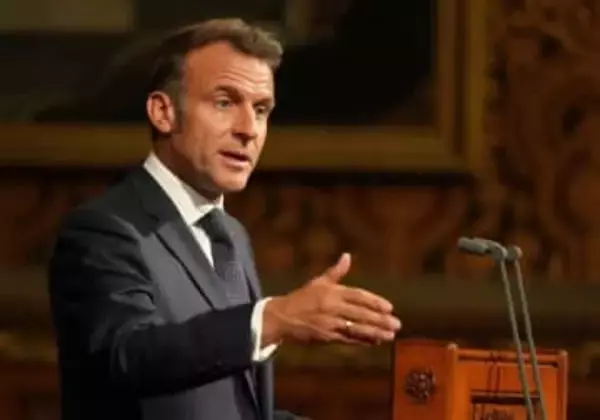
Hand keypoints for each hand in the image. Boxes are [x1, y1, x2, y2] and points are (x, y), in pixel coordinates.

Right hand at [262, 253, 400, 345]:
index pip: (358, 296)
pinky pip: (347, 339)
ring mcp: (329, 323)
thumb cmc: (301, 298)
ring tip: (390, 335)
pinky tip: (374, 341)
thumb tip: (347, 256)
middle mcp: (331, 307)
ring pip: (356, 329)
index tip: (389, 308)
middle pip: (360, 314)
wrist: (281, 317)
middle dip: (380, 320)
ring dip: (375, 333)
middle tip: (396, 324)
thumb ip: (336, 272)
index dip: (374, 302)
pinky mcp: (326, 337)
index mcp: (331, 292)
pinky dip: (362, 341)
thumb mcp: (318, 282)